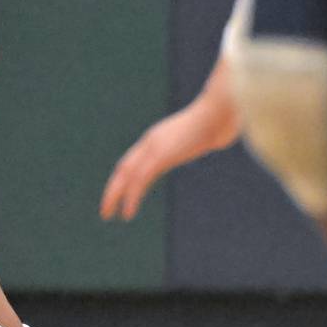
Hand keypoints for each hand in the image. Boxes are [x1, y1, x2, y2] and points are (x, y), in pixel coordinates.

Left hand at [101, 97, 238, 220]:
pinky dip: (131, 197)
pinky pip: (139, 180)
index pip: (133, 159)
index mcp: (159, 137)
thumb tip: (219, 138)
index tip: (118, 193)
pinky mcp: (160, 156)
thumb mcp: (210, 131)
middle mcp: (151, 141)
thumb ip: (206, 137)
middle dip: (113, 189)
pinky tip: (127, 212)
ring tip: (107, 214)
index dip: (123, 178)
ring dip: (114, 195)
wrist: (220, 111)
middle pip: (124, 167)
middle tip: (105, 210)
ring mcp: (154, 147)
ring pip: (126, 174)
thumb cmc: (221, 119)